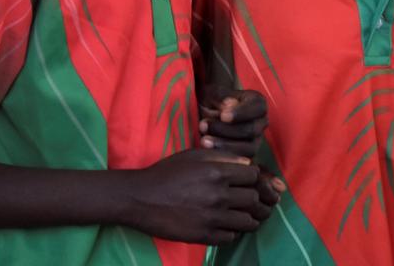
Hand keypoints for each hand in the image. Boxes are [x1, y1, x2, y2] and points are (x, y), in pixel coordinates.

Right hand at [125, 149, 267, 244]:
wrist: (140, 198)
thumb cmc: (166, 173)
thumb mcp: (193, 156)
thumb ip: (222, 157)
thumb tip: (248, 163)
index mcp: (216, 172)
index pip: (253, 175)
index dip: (250, 177)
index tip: (242, 180)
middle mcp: (218, 195)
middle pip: (254, 198)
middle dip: (250, 197)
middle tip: (240, 198)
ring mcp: (212, 217)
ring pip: (248, 221)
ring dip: (245, 217)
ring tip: (236, 214)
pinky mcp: (203, 235)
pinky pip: (231, 237)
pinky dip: (229, 232)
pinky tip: (221, 225)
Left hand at [199, 89, 268, 157]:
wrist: (209, 113)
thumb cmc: (213, 101)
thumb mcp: (213, 93)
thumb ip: (221, 96)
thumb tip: (228, 105)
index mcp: (258, 104)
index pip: (257, 108)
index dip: (240, 113)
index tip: (223, 115)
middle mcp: (261, 122)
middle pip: (251, 130)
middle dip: (226, 130)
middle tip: (204, 126)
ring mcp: (256, 140)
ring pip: (248, 148)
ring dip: (224, 145)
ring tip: (204, 140)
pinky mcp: (247, 155)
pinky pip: (240, 160)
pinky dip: (224, 157)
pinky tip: (207, 151)